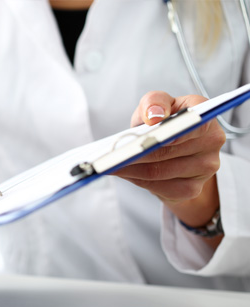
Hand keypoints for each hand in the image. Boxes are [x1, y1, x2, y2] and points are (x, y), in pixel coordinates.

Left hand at [113, 92, 225, 239]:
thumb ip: (154, 102)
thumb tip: (153, 116)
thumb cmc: (163, 122)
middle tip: (111, 154)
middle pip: (167, 151)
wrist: (174, 150)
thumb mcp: (156, 105)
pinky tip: (122, 173)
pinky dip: (136, 180)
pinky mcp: (192, 189)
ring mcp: (205, 168)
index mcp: (205, 116)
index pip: (194, 124)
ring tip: (110, 164)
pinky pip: (159, 187)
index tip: (148, 135)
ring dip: (130, 168)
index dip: (171, 131)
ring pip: (159, 171)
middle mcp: (212, 142)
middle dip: (136, 153)